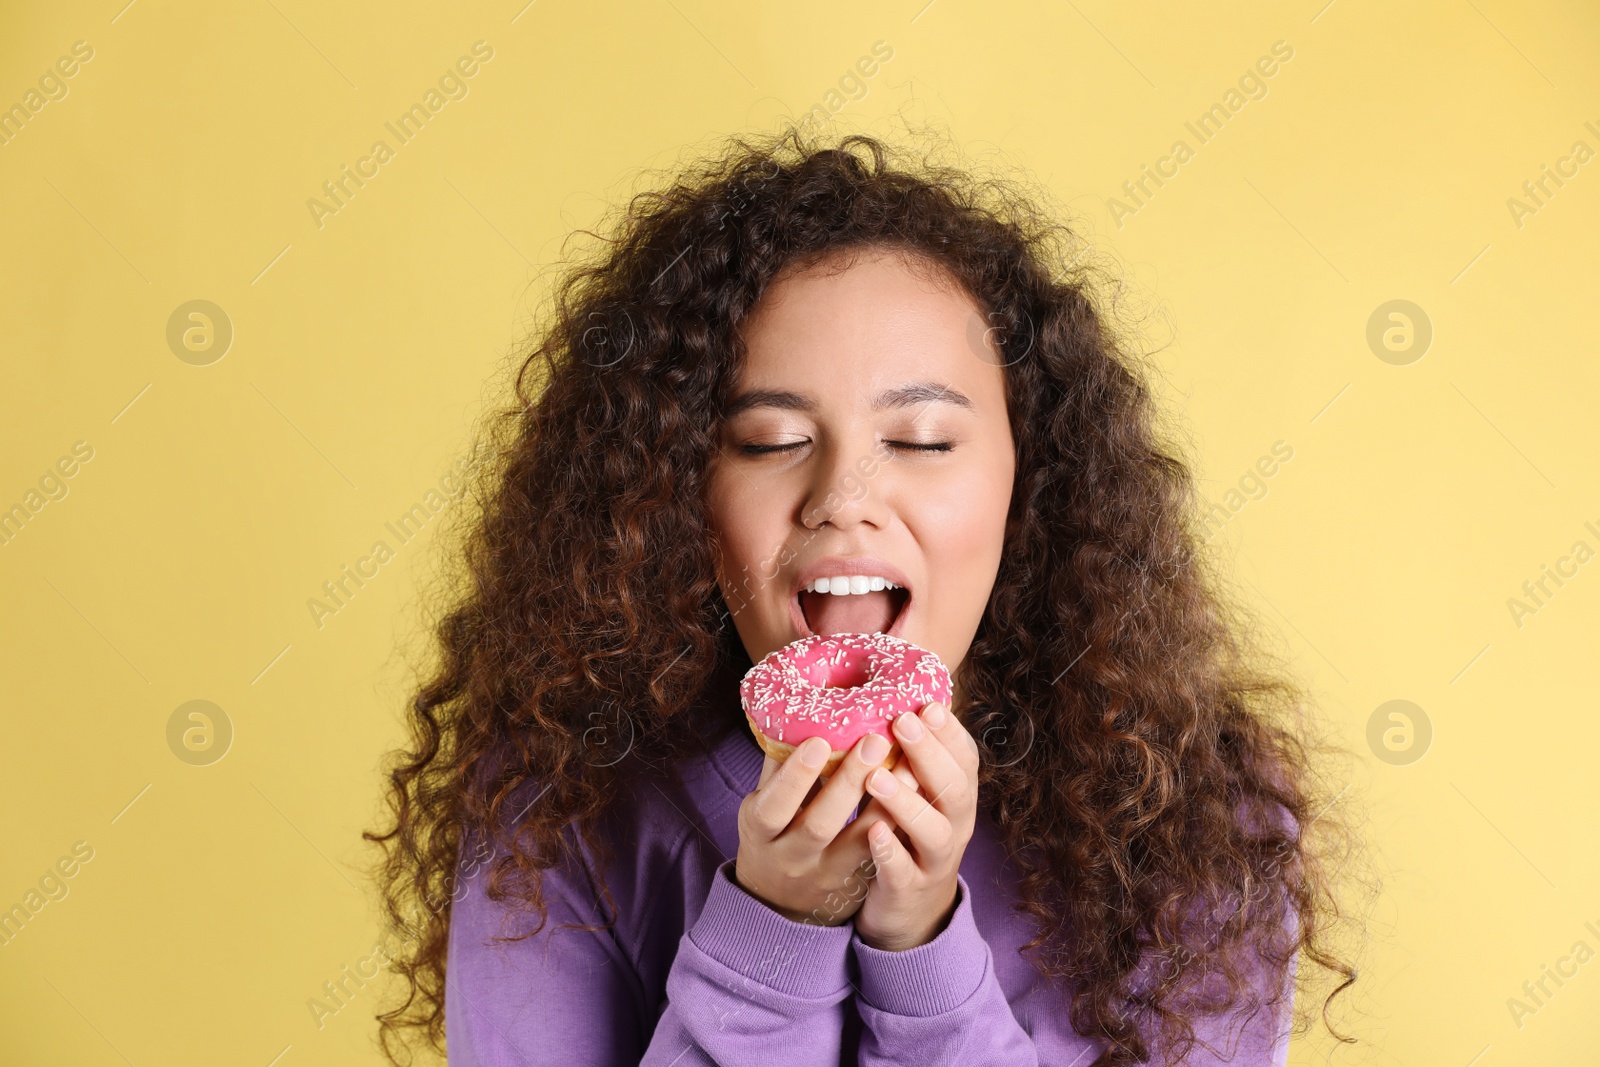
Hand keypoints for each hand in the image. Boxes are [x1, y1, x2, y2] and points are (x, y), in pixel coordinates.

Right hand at [733, 731, 902, 925]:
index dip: (795, 776)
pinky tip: (918, 791)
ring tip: (909, 761)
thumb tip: (795, 710)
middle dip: (848, 782)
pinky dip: (898, 820)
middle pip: (819, 825)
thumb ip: (778, 766)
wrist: (777, 902)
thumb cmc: (772, 834)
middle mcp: (792, 858)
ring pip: (859, 841)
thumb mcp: (761, 805)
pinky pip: (881, 851)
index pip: (773, 807)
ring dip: (886, 801)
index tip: (819, 741)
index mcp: (761, 833)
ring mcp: (826, 874)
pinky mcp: (856, 881)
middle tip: (875, 740)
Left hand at [853, 702, 980, 951]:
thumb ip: (910, 755)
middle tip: (901, 722)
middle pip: (953, 788)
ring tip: (875, 777)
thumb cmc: (908, 834)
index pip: (964, 758)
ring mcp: (935, 860)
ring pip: (933, 831)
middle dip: (929, 754)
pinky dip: (892, 853)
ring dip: (907, 802)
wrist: (913, 909)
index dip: (949, 732)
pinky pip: (905, 873)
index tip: (927, 703)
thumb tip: (888, 696)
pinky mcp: (911, 890)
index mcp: (957, 795)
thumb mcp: (918, 792)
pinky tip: (874, 834)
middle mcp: (955, 825)